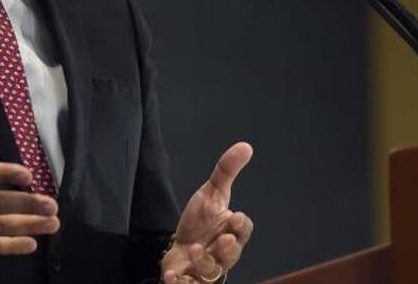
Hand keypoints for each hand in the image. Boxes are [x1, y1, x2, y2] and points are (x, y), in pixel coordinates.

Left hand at [161, 142, 253, 282]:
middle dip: (227, 248)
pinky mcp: (190, 280)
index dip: (241, 226)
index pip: (244, 230)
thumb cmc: (201, 222)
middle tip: (221, 238)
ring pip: (211, 271)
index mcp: (231, 232)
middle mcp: (222, 253)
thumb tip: (245, 146)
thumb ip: (227, 171)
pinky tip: (172, 275)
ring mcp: (206, 269)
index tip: (234, 216)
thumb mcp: (211, 193)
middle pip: (231, 254)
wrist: (179, 247)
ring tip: (192, 250)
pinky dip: (181, 282)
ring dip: (202, 263)